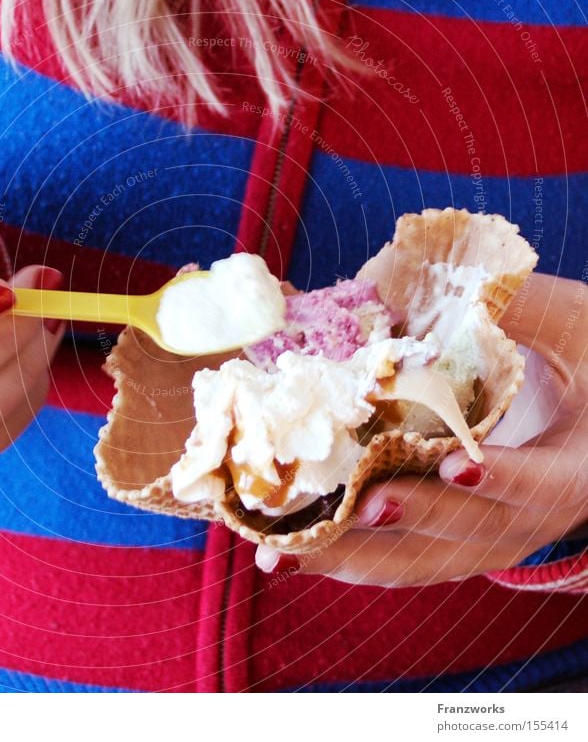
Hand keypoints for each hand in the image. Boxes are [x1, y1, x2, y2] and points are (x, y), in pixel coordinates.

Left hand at [256, 273, 587, 585]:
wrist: (584, 428)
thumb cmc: (582, 362)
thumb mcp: (568, 327)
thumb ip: (510, 310)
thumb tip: (412, 282)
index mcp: (573, 470)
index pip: (546, 482)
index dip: (504, 477)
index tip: (457, 463)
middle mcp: (528, 519)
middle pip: (468, 535)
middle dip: (410, 519)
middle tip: (356, 508)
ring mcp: (484, 538)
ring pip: (420, 562)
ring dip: (353, 558)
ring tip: (285, 555)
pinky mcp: (451, 542)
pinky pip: (400, 559)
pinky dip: (348, 554)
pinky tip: (292, 547)